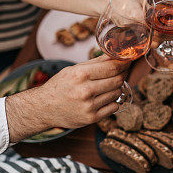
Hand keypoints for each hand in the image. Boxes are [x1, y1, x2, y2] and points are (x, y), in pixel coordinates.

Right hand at [6, 55, 129, 139]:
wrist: (44, 108)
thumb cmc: (60, 86)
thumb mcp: (74, 69)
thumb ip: (96, 62)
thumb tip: (116, 54)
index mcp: (80, 74)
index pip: (112, 67)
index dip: (124, 63)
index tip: (128, 60)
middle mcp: (85, 90)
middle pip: (117, 80)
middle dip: (122, 74)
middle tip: (122, 72)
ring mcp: (89, 106)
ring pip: (117, 93)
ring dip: (116, 88)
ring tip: (106, 86)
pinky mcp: (92, 118)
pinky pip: (113, 107)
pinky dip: (112, 101)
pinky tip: (103, 98)